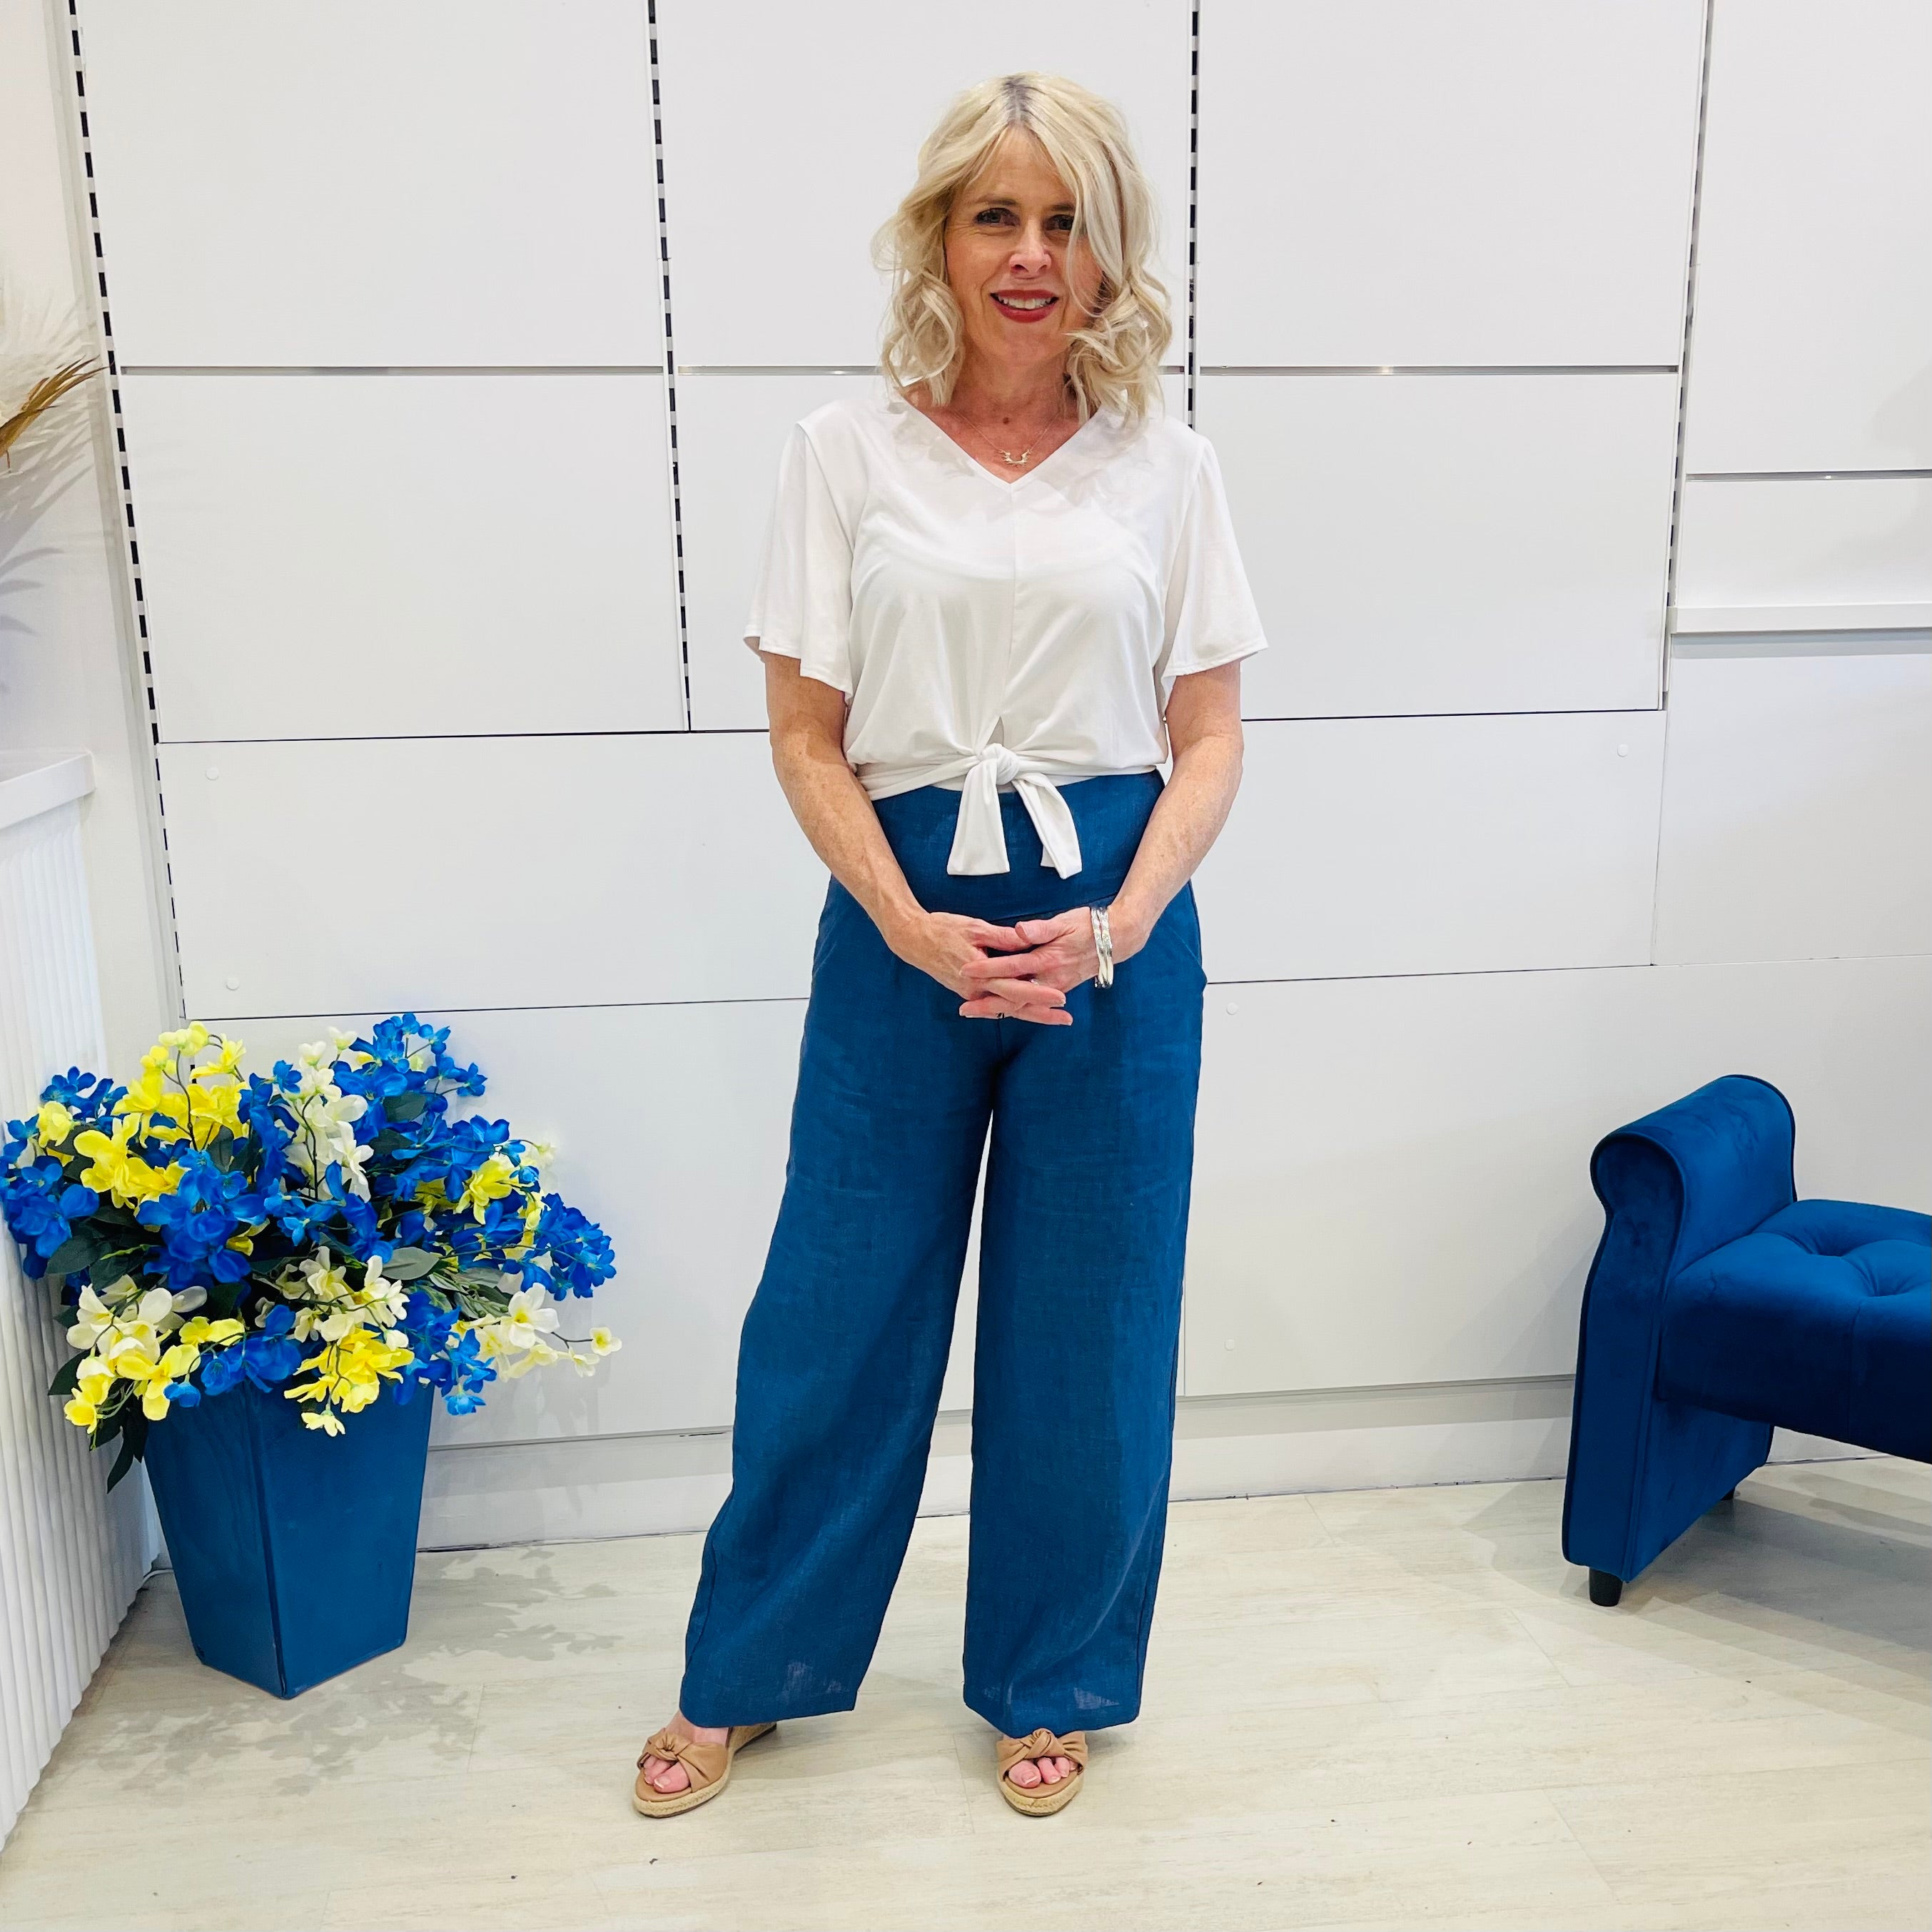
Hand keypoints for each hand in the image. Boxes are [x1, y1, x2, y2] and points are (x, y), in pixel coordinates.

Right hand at [889, 911, 1070, 1025]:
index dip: (1039, 994)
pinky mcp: (968, 991)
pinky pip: (994, 1003)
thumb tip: (1028, 940)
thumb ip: (1004, 937)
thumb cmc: (943, 929)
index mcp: (980, 974)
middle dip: (1041, 1014)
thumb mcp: (975, 927)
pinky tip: (1028, 1012)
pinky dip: (1012, 1008)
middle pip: (1014, 1006)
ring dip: (1030, 1014)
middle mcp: (976, 989)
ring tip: (1054, 1018)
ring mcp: (971, 993)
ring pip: (1005, 1008)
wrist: (913, 939)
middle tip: (1066, 1019)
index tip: (1061, 999)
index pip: (1015, 988)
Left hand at [955, 905, 1147, 1017]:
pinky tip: (1000, 1011)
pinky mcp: (1059, 988)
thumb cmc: (1088, 925)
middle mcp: (1051, 978)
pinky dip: (1015, 1009)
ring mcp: (1055, 986)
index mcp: (1048, 959)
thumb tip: (1018, 931)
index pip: (1011, 966)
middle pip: (1013, 996)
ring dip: (997, 1010)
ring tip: (974, 1012)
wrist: (1116, 939)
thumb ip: (1040, 929)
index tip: (965, 969)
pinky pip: (1032, 1004)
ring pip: (1022, 1004)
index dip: (987, 968)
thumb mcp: (1064, 921)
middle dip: (987, 1003)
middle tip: (963, 1008)